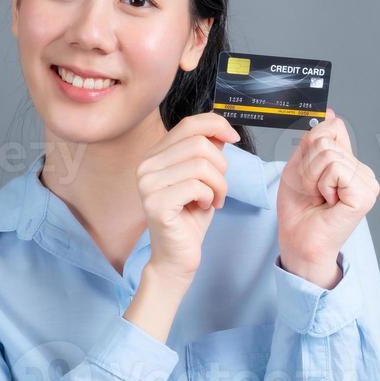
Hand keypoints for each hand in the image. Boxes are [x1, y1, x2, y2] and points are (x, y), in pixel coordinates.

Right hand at [136, 112, 239, 282]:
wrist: (177, 256)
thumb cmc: (189, 218)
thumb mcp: (203, 179)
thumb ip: (207, 152)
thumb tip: (221, 129)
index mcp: (155, 156)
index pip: (188, 124)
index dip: (216, 125)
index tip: (233, 138)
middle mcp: (146, 166)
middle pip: (199, 144)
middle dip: (220, 166)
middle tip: (219, 188)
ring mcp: (148, 185)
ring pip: (201, 165)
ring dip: (218, 184)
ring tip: (214, 200)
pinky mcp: (156, 203)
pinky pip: (196, 186)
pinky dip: (210, 197)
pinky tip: (205, 208)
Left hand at [276, 108, 378, 286]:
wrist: (297, 240)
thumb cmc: (298, 209)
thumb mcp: (299, 165)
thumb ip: (313, 140)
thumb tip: (331, 114)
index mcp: (349, 163)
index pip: (333, 129)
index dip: (311, 148)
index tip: (308, 173)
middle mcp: (362, 171)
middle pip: (327, 140)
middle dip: (309, 166)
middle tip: (312, 190)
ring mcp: (367, 183)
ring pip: (329, 154)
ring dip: (313, 177)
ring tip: (319, 197)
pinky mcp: (365, 194)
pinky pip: (336, 169)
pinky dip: (323, 185)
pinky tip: (328, 202)